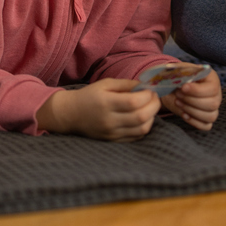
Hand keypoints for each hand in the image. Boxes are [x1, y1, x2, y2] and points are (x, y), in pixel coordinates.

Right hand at [36, 79, 160, 140]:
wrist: (71, 115)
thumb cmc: (89, 96)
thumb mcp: (105, 84)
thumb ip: (126, 84)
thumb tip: (146, 86)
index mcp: (106, 103)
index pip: (134, 102)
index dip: (148, 95)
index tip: (151, 90)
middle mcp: (109, 120)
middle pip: (141, 116)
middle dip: (154, 106)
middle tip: (155, 98)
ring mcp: (112, 133)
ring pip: (142, 129)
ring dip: (152, 117)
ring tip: (150, 108)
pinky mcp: (113, 141)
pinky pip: (136, 137)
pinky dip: (144, 127)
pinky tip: (143, 118)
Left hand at [161, 71, 221, 130]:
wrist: (174, 87)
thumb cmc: (179, 77)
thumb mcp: (181, 70)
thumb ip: (183, 72)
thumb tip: (184, 82)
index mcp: (213, 80)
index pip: (212, 89)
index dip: (197, 90)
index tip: (183, 87)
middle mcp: (217, 95)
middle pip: (212, 104)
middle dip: (191, 101)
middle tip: (178, 94)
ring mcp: (213, 108)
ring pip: (210, 116)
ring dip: (191, 111)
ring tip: (178, 102)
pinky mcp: (207, 119)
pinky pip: (206, 126)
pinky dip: (194, 122)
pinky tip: (183, 114)